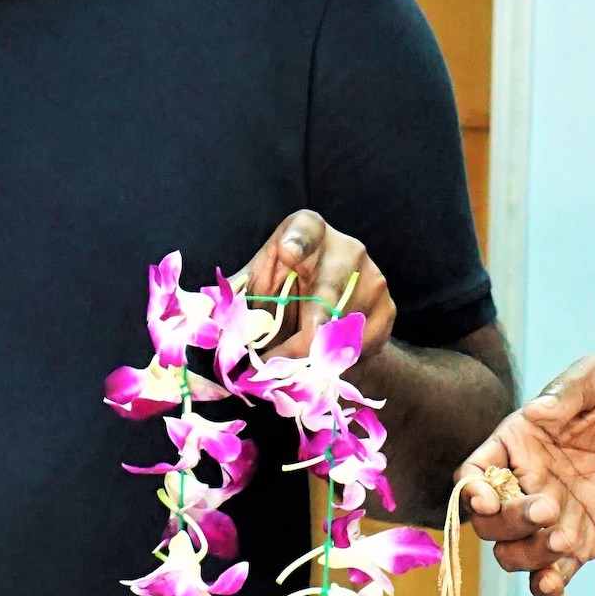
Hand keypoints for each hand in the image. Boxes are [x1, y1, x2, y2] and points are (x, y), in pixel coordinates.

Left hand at [242, 211, 394, 362]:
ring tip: (292, 365)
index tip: (288, 253)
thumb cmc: (286, 291)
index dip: (298, 241)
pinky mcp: (387, 309)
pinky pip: (360, 343)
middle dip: (308, 325)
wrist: (332, 311)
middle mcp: (347, 248)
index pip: (306, 230)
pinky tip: (324, 358)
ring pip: (342, 326)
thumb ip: (237, 295)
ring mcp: (373, 278)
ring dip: (312, 355)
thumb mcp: (259, 286)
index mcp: (308, 231)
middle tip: (288, 353)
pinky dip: (338, 359)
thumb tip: (206, 314)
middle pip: (328, 290)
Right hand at [459, 356, 594, 595]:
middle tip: (548, 508)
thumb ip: (567, 390)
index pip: (476, 473)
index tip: (488, 499)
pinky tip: (555, 582)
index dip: (471, 491)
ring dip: (527, 555)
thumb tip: (535, 411)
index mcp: (520, 444)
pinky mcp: (583, 544)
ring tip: (563, 540)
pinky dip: (544, 587)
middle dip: (507, 523)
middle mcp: (529, 484)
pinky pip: (551, 575)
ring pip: (514, 553)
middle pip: (490, 522)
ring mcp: (554, 519)